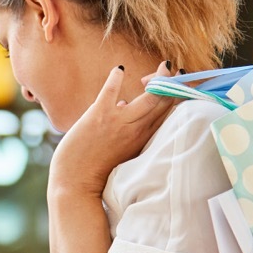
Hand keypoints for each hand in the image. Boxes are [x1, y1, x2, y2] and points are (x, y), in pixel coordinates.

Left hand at [49, 61, 176, 197]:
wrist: (75, 184)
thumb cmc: (95, 167)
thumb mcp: (119, 147)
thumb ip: (125, 126)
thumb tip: (122, 103)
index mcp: (144, 138)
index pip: (169, 114)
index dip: (176, 96)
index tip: (176, 83)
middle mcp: (138, 130)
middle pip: (166, 102)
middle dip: (173, 83)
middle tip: (170, 71)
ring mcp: (120, 122)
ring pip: (151, 95)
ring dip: (159, 78)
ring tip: (162, 67)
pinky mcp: (100, 115)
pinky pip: (112, 89)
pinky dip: (116, 77)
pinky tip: (119, 70)